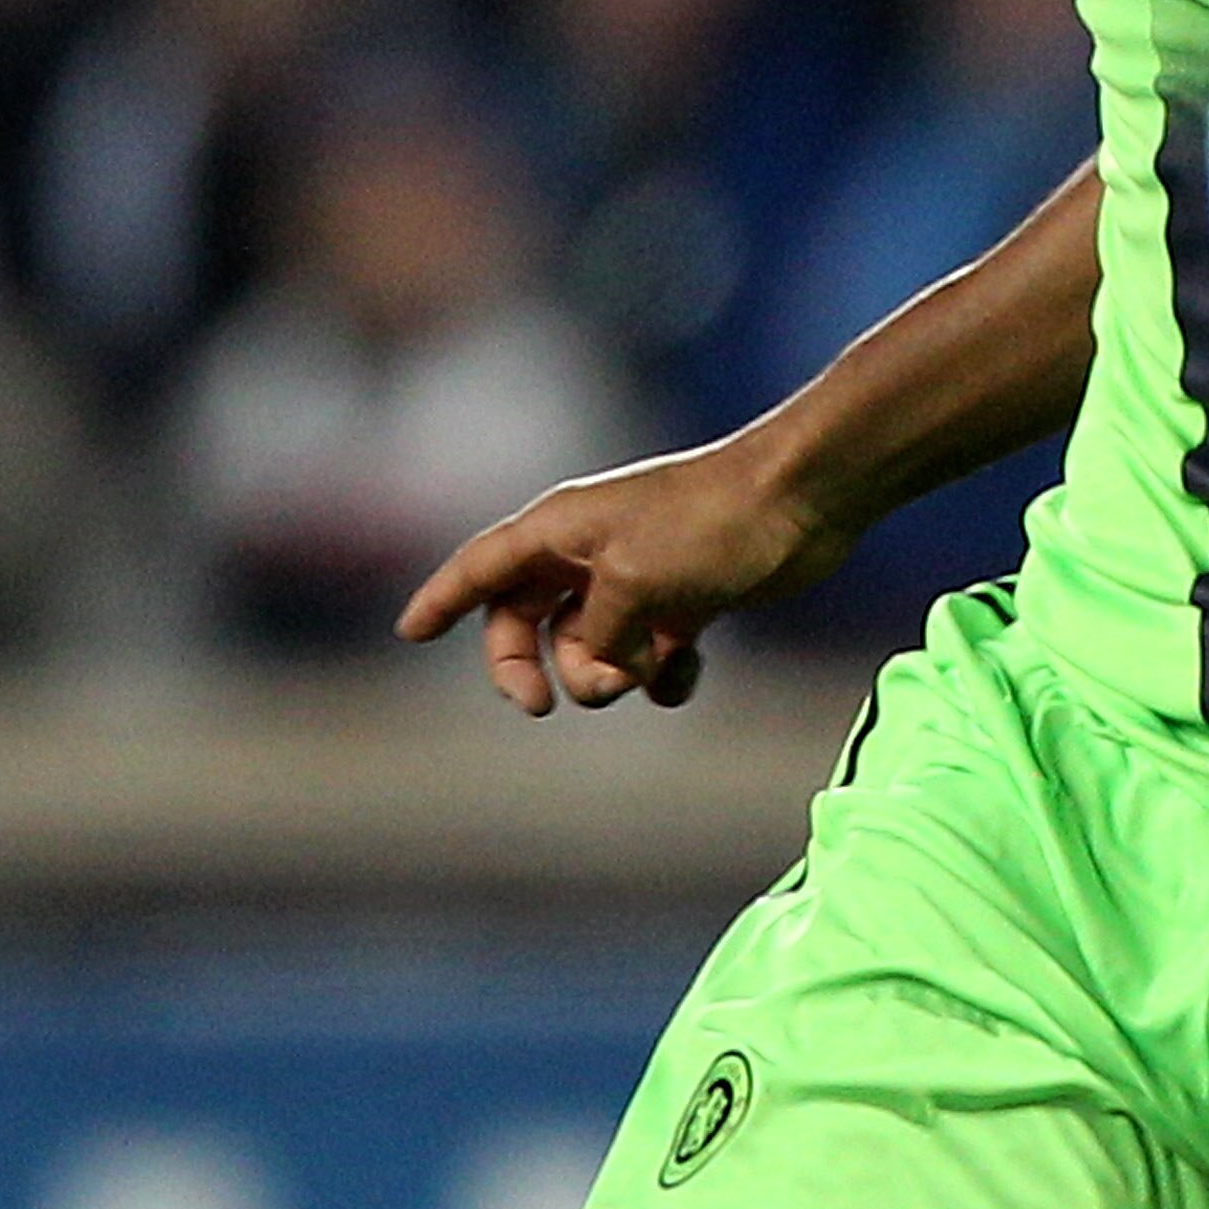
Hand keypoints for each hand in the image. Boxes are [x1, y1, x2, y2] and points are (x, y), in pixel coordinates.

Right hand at [398, 437, 851, 712]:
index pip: (480, 568)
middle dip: (527, 667)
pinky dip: (659, 678)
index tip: (410, 633)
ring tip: (645, 667)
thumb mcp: (630, 583)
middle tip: (541, 707)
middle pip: (525, 623)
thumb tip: (594, 673)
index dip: (441, 600)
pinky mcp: (682, 603)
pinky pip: (645, 660)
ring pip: (587, 651)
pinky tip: (686, 669)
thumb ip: (594, 636)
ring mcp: (635, 580)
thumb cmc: (709, 523)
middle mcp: (588, 553)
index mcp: (558, 530)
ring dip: (605, 676)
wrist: (799, 502)